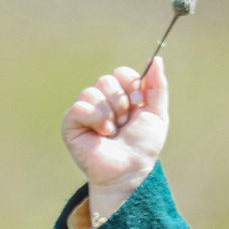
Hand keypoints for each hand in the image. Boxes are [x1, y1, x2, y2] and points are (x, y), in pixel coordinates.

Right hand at [62, 57, 169, 217]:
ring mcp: (85, 112)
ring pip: (92, 91)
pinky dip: (95, 119)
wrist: (130, 170)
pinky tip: (101, 134)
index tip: (138, 104)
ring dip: (109, 114)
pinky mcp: (70, 123)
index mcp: (120, 97)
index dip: (131, 85)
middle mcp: (101, 101)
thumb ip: (157, 87)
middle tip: (124, 123)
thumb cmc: (143, 147)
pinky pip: (80, 106)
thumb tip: (157, 59)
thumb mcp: (157, 114)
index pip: (121, 73)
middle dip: (121, 102)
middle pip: (107, 79)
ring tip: (112, 132)